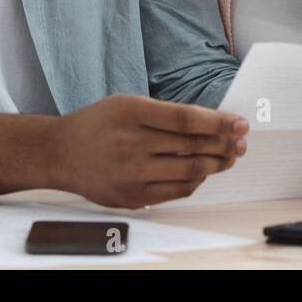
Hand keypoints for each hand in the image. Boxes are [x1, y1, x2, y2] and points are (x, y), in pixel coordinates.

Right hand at [51, 95, 248, 208]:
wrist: (60, 153)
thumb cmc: (98, 124)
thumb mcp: (127, 104)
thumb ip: (165, 113)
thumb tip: (211, 123)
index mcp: (131, 112)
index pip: (186, 119)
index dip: (219, 123)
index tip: (240, 124)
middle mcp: (131, 143)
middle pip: (192, 146)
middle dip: (224, 144)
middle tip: (241, 142)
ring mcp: (131, 174)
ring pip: (188, 171)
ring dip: (216, 164)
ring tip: (229, 157)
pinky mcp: (132, 197)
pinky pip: (176, 191)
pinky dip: (196, 181)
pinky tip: (204, 171)